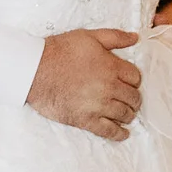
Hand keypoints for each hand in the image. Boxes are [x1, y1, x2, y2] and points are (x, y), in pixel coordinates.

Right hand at [26, 29, 141, 141]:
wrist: (35, 70)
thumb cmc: (60, 51)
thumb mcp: (89, 36)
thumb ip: (115, 37)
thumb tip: (135, 38)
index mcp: (111, 67)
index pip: (135, 77)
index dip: (133, 79)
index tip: (128, 81)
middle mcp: (109, 88)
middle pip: (133, 98)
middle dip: (133, 98)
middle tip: (127, 98)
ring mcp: (98, 106)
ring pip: (125, 114)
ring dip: (127, 113)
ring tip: (124, 112)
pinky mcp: (86, 120)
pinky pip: (109, 131)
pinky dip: (119, 134)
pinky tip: (123, 133)